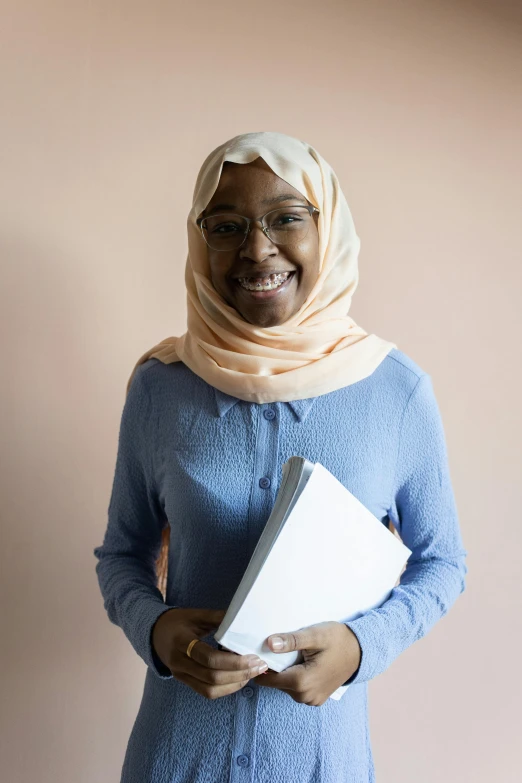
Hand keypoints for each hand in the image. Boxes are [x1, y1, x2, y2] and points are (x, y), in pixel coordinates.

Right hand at [151, 607, 268, 699]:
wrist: (154, 633)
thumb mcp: (196, 614)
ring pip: (210, 689)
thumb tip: (243, 618)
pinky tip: (239, 680)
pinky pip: (206, 692)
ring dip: (234, 684)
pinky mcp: (185, 681)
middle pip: (212, 677)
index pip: (208, 657)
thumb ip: (218, 617)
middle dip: (239, 673)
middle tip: (259, 666)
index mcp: (181, 642)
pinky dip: (225, 689)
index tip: (252, 656)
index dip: (232, 660)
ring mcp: (181, 675)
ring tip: (253, 674)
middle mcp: (179, 662)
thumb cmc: (178, 621)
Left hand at [256, 621, 361, 705]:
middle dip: (275, 667)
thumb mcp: (314, 635)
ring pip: (286, 686)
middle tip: (281, 648)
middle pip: (277, 683)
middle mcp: (305, 696)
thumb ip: (291, 641)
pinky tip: (304, 663)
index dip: (262, 665)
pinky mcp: (316, 699)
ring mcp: (312, 700)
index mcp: (302, 682)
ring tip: (296, 655)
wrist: (361, 650)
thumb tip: (269, 644)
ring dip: (286, 673)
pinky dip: (295, 678)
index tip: (262, 651)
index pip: (268, 679)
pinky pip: (297, 690)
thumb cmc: (338, 640)